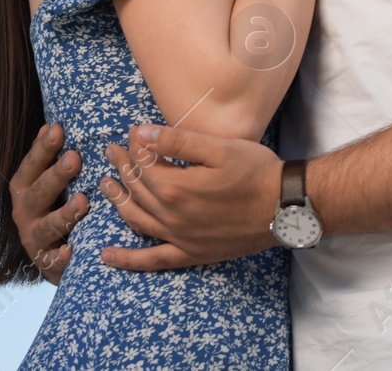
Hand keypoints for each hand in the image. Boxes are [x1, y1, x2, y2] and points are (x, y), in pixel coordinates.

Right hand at [10, 123, 89, 283]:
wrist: (52, 258)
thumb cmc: (55, 207)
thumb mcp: (50, 183)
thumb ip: (50, 158)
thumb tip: (51, 124)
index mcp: (25, 189)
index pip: (31, 166)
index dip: (42, 148)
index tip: (58, 129)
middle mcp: (24, 213)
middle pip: (39, 193)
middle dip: (56, 176)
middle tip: (75, 158)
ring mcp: (34, 240)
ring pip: (47, 227)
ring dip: (64, 214)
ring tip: (83, 202)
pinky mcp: (45, 264)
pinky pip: (52, 262)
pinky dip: (60, 257)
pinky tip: (71, 249)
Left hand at [100, 125, 284, 268]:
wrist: (286, 207)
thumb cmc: (256, 172)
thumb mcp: (219, 148)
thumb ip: (178, 140)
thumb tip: (142, 133)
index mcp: (176, 187)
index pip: (144, 163)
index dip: (135, 145)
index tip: (132, 131)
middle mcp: (171, 216)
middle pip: (137, 188)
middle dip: (121, 166)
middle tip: (111, 151)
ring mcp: (179, 238)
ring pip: (136, 218)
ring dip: (117, 201)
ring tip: (105, 185)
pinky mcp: (190, 253)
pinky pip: (153, 260)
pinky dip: (128, 260)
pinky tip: (107, 257)